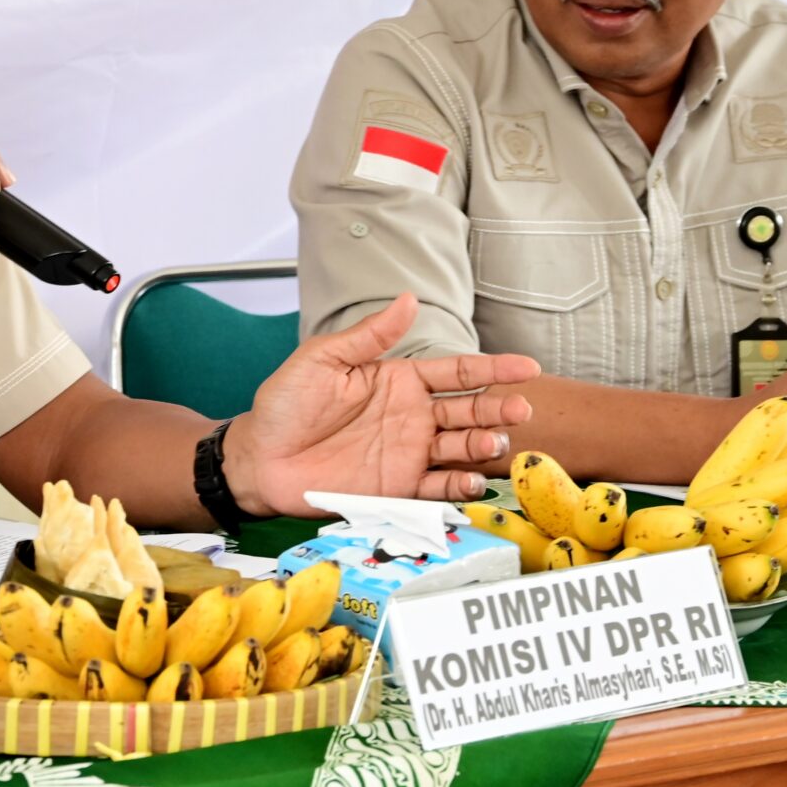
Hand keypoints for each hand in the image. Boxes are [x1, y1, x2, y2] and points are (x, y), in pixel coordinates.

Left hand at [228, 293, 537, 515]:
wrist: (259, 457)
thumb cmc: (285, 405)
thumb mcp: (322, 360)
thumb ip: (368, 335)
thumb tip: (408, 299)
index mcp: (399, 380)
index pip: (456, 371)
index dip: (493, 368)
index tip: (527, 368)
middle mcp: (412, 416)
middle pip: (469, 409)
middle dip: (498, 408)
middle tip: (520, 408)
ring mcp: (408, 452)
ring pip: (461, 448)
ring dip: (483, 445)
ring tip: (496, 442)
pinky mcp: (397, 487)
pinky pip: (437, 487)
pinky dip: (458, 486)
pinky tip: (472, 479)